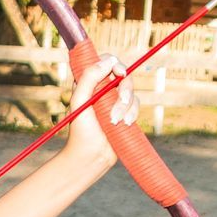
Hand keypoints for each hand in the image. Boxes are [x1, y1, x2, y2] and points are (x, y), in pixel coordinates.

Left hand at [60, 50, 138, 174]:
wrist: (91, 156)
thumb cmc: (81, 130)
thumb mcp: (80, 101)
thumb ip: (89, 78)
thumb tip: (109, 61)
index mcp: (88, 83)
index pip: (105, 62)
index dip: (115, 63)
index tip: (119, 72)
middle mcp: (102, 89)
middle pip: (123, 75)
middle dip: (124, 89)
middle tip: (120, 102)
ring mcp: (114, 101)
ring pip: (131, 91)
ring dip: (126, 106)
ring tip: (115, 121)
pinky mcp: (124, 112)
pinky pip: (136, 105)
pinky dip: (132, 113)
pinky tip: (124, 124)